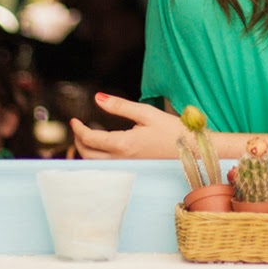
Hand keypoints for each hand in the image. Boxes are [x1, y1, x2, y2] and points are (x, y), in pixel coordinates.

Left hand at [69, 92, 187, 158]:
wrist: (193, 152)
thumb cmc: (173, 131)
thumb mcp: (147, 113)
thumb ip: (120, 106)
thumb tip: (98, 98)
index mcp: (123, 144)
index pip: (90, 139)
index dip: (78, 129)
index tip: (74, 120)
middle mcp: (122, 160)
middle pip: (88, 155)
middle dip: (78, 141)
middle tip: (77, 127)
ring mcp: (127, 168)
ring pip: (95, 164)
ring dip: (85, 151)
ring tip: (86, 138)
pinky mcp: (132, 170)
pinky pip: (106, 167)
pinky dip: (97, 159)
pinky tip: (101, 149)